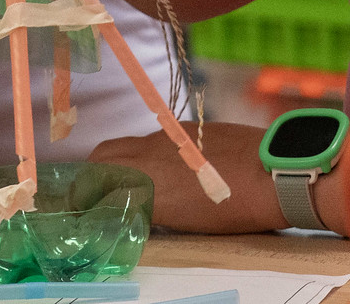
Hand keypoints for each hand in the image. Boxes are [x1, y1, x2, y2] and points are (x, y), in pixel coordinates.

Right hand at [91, 122, 289, 233]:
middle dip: (91, 176)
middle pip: (101, 157)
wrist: (271, 171)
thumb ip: (148, 209)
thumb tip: (132, 210)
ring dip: (117, 162)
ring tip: (127, 183)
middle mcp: (147, 152)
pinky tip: (162, 169)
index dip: (81, 199)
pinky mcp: (186, 128)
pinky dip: (144, 153)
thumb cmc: (232, 207)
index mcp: (142, 180)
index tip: (78, 210)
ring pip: (127, 145)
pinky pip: (152, 138)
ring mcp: (167, 136)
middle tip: (94, 195)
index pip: (92, 185)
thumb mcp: (182, 221)